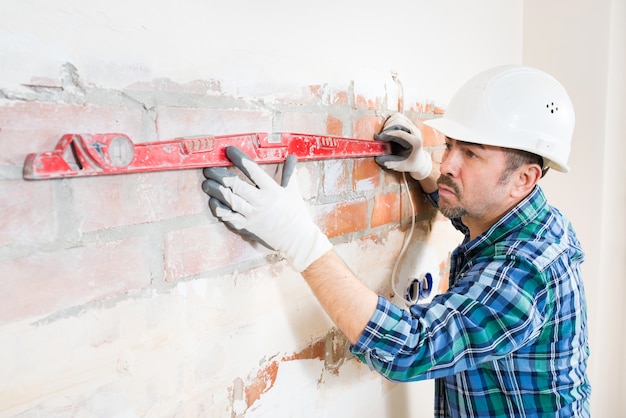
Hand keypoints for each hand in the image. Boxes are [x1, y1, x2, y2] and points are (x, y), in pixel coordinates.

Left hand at [202, 147, 331, 271]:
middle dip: (220, 175)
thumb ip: (290, 172)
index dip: (239, 159)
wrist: (296, 239)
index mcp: (272, 191)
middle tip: (209, 169)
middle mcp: (261, 202)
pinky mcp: (247, 227)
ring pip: (229, 201)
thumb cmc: (295, 213)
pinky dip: (219, 209)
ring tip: (206, 183)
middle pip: (236, 186)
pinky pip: (229, 217)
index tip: (229, 150)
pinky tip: (212, 202)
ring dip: (215, 191)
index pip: (253, 171)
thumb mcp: (293, 191)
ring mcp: (252, 216)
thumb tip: (291, 156)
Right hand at [374, 113, 431, 179]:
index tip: (381, 137)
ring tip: (384, 132)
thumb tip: (379, 159)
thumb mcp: (403, 166)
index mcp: (415, 142)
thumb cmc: (412, 163)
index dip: (390, 134)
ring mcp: (412, 127)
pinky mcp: (409, 125)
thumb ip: (392, 163)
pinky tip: (387, 129)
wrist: (420, 160)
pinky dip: (391, 121)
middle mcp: (415, 132)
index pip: (401, 133)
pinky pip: (399, 117)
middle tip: (381, 136)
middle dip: (388, 127)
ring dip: (389, 123)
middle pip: (399, 121)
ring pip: (398, 117)